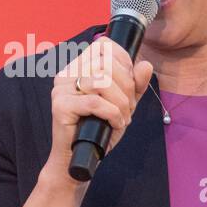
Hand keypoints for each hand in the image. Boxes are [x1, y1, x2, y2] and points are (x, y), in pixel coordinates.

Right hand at [45, 36, 153, 181]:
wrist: (78, 160)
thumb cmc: (98, 131)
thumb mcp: (122, 105)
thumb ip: (135, 85)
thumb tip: (146, 65)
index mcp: (78, 68)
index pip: (103, 46)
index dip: (124, 61)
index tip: (131, 85)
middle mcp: (66, 74)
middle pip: (105, 63)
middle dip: (126, 86)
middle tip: (129, 107)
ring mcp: (61, 89)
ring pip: (101, 81)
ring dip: (121, 101)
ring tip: (123, 117)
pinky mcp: (60, 106)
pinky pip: (95, 102)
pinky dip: (112, 113)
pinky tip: (115, 123)